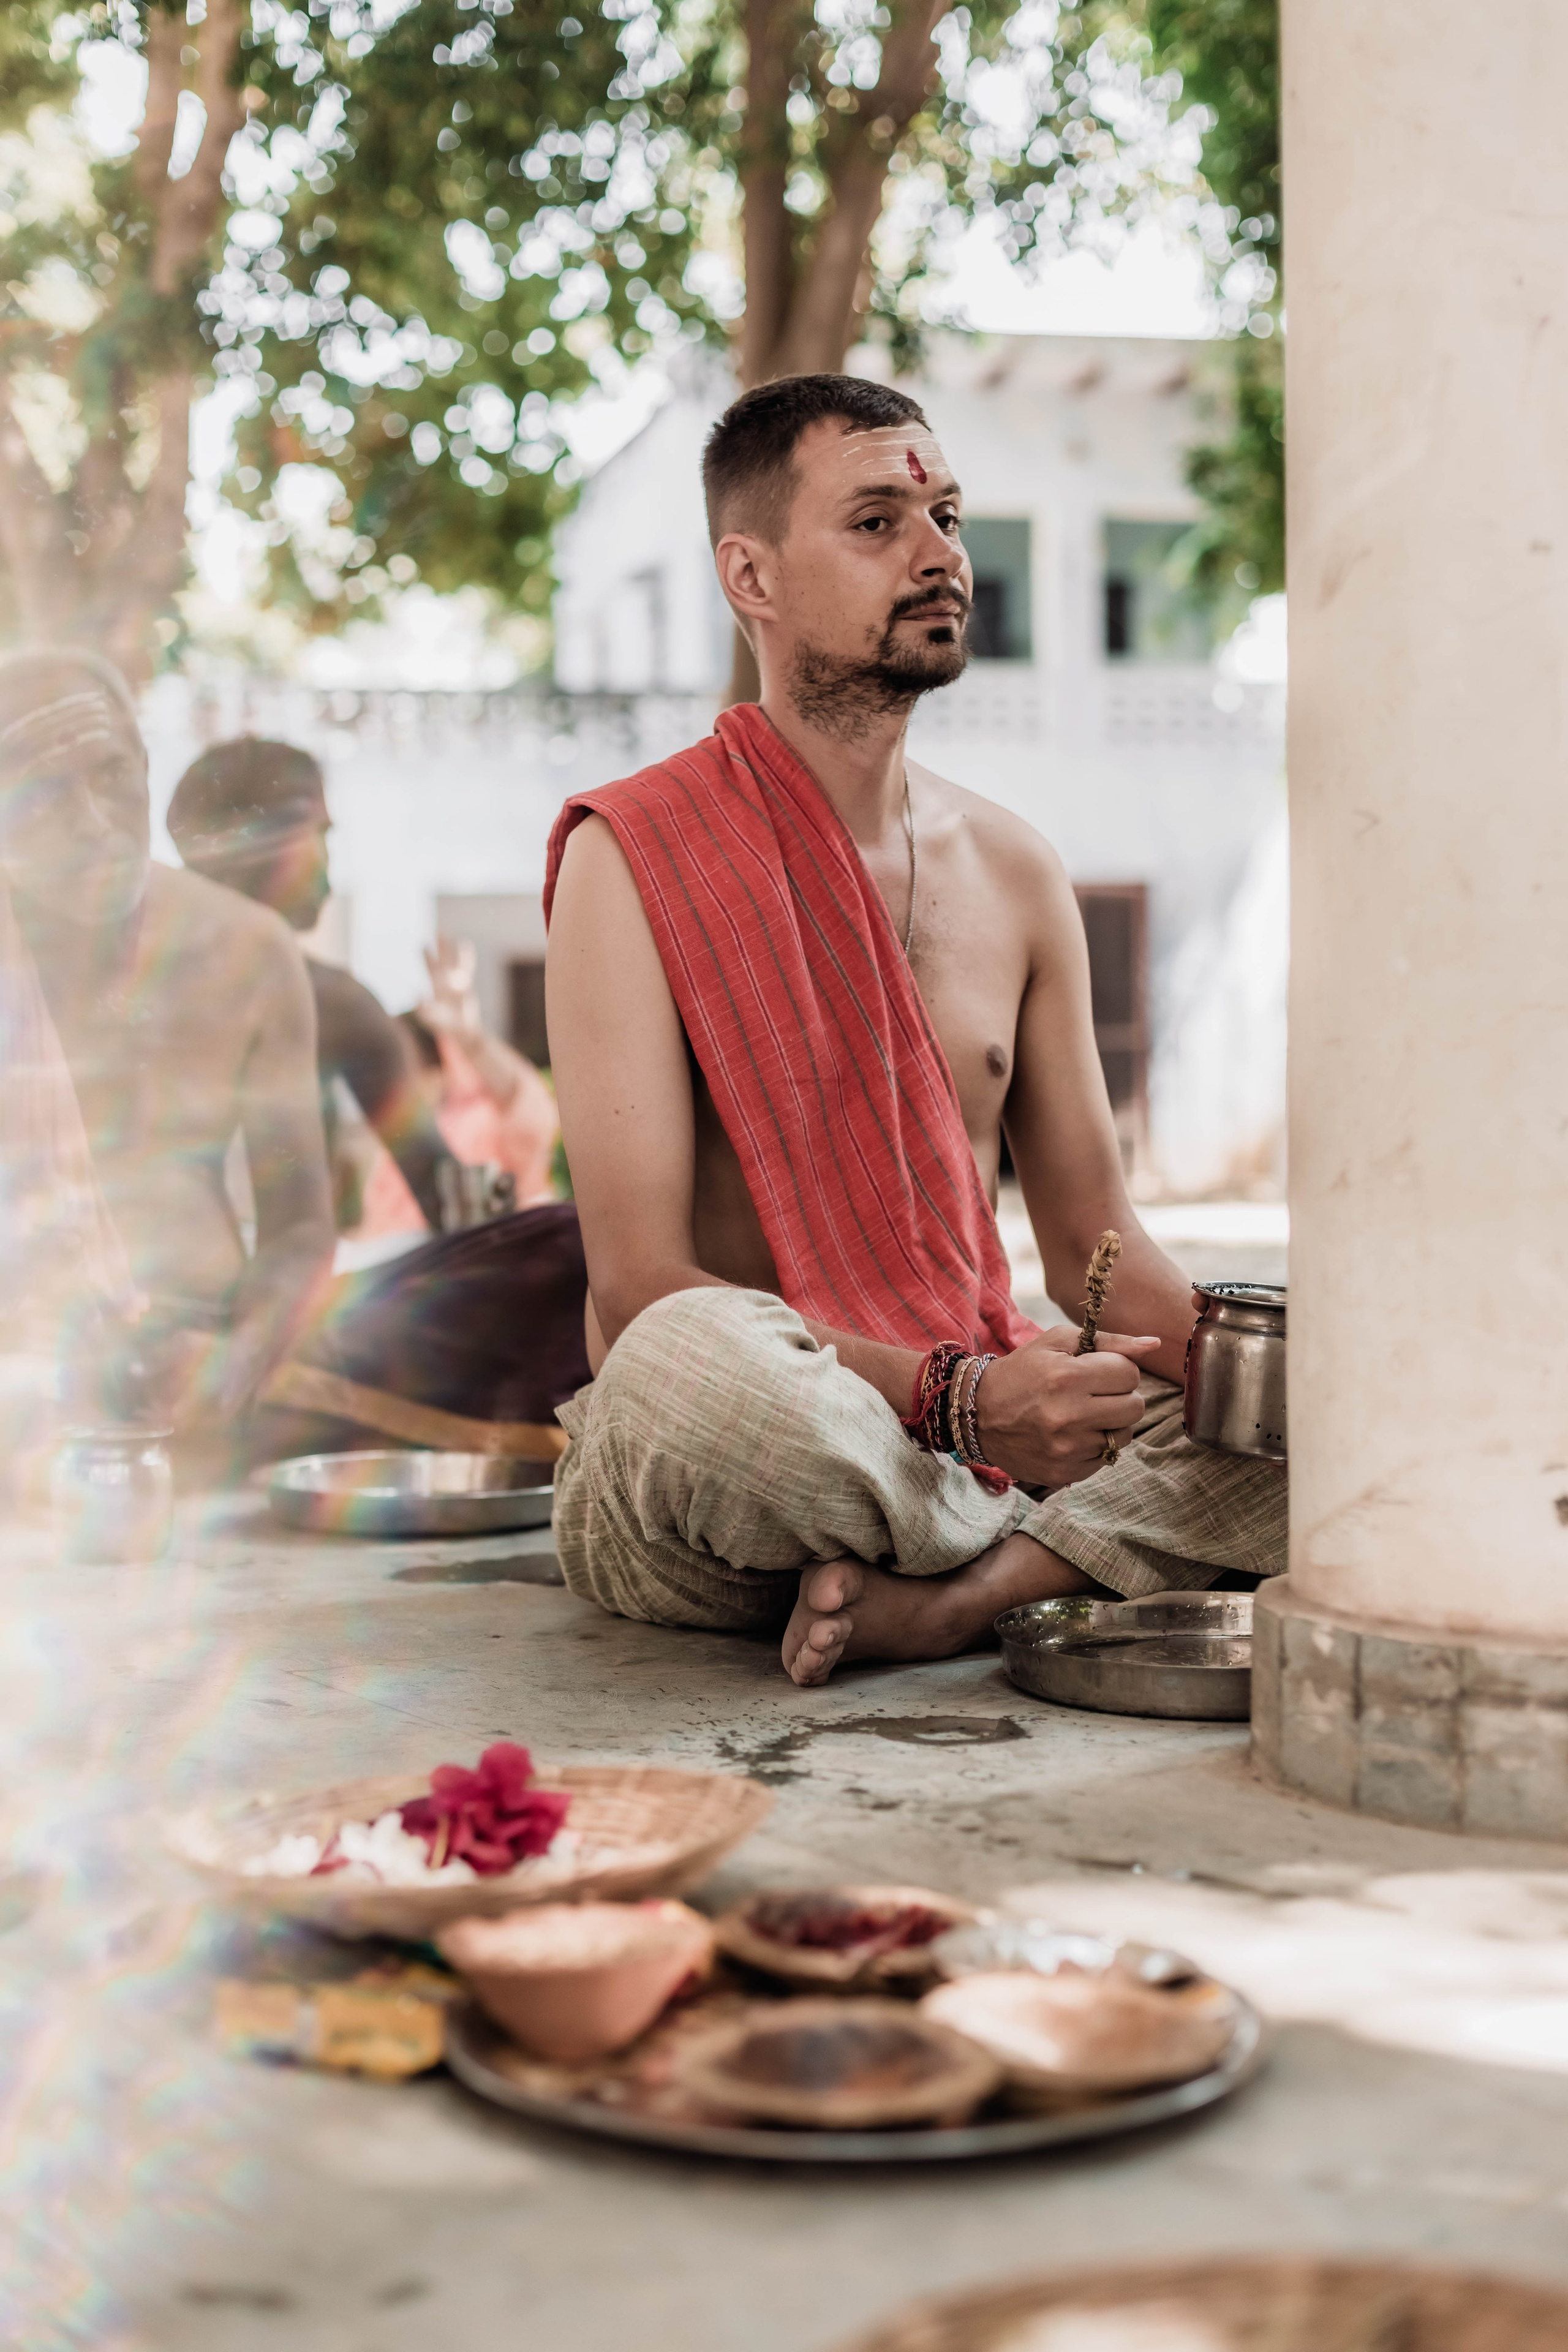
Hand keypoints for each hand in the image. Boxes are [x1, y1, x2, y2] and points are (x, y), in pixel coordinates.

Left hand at [419, 937, 481, 1042]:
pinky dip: (465, 957)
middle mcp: (444, 983)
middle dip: (436, 948)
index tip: (422, 945)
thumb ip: (424, 1010)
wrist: (463, 1030)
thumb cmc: (446, 1026)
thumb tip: (415, 998)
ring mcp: (456, 983)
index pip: (432, 969)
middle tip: (432, 932)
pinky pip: (466, 968)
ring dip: (447, 949)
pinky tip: (465, 945)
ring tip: (441, 932)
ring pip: (451, 961)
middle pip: (439, 961)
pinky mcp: (466, 986)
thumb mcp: (434, 1019)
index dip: (427, 958)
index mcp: (436, 988)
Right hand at [976, 1325, 1160, 1487]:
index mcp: (1067, 1377)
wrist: (977, 1415)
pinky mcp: (1065, 1473)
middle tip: (1096, 1393)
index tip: (1097, 1371)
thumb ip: (1109, 1341)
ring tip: (1084, 1414)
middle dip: (1121, 1396)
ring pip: (1125, 1435)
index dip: (1117, 1369)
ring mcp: (1067, 1449)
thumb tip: (1154, 1344)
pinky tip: (1073, 1435)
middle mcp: (1069, 1415)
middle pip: (1135, 1406)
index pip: (1129, 1373)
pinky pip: (1106, 1459)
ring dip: (1112, 1422)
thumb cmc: (1022, 1372)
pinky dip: (1095, 1446)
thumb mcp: (1058, 1343)